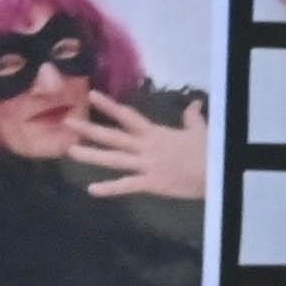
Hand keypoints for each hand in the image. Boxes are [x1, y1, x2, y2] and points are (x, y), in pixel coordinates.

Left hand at [69, 91, 213, 202]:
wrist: (218, 171)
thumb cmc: (209, 151)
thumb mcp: (200, 130)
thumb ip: (193, 117)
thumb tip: (196, 102)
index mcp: (156, 133)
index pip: (128, 116)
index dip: (109, 106)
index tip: (91, 95)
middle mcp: (146, 146)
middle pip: (114, 136)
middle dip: (90, 129)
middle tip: (67, 122)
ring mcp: (147, 165)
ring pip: (114, 159)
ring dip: (92, 155)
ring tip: (71, 151)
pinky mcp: (151, 183)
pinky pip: (127, 185)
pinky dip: (110, 188)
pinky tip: (92, 190)